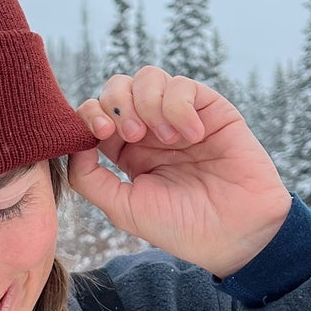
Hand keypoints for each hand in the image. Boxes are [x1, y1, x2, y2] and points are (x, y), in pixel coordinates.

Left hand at [66, 66, 293, 277]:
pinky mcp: (210, 109)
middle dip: (117, 104)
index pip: (96, 114)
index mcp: (127, 152)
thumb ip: (89, 178)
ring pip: (148, 78)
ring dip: (148, 104)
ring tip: (166, 139)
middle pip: (117, 87)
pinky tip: (192, 136)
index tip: (100, 134)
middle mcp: (151, 130)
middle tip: (132, 136)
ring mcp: (180, 116)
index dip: (90, 115)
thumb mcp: (123, 208)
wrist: (236, 232)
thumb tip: (74, 144)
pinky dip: (180, 107)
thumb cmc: (181, 226)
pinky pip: (183, 86)